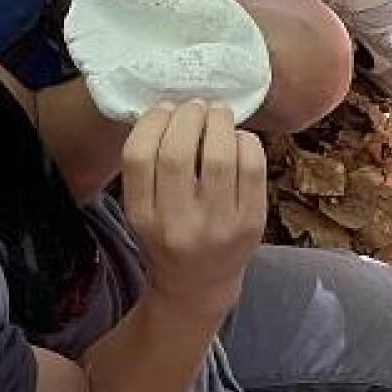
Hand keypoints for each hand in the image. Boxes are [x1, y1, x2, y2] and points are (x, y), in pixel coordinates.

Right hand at [121, 101, 266, 313]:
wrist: (199, 285)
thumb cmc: (169, 235)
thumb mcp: (143, 210)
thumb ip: (148, 167)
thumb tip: (170, 107)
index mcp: (143, 217)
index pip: (138, 157)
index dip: (151, 122)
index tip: (163, 109)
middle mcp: (178, 224)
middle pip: (178, 152)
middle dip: (187, 117)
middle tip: (195, 106)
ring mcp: (218, 225)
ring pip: (220, 156)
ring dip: (218, 122)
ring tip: (217, 114)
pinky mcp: (252, 222)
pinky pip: (252, 167)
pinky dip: (245, 141)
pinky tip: (238, 139)